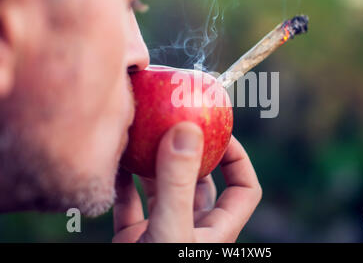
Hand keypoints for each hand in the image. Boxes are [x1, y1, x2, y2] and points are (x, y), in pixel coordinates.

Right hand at [112, 122, 261, 242]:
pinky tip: (118, 164)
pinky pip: (131, 203)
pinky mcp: (135, 239)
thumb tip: (188, 129)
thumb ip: (178, 183)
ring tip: (144, 136)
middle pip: (201, 182)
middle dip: (189, 153)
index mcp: (216, 231)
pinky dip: (125, 183)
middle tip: (175, 123)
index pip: (244, 189)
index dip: (238, 158)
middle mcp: (193, 228)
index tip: (220, 132)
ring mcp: (163, 232)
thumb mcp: (170, 229)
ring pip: (164, 189)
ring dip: (154, 164)